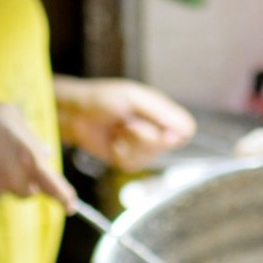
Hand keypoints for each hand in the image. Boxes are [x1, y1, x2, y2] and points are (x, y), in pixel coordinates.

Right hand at [0, 100, 75, 208]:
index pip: (53, 186)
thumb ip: (32, 137)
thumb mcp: (9, 115)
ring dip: (2, 175)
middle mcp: (13, 179)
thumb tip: (47, 153)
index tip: (71, 206)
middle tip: (7, 156)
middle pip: (28, 189)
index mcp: (28, 159)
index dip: (64, 197)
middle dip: (24, 178)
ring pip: (6, 187)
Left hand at [54, 77, 195, 171]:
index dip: (174, 133)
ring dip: (130, 144)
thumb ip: (160, 112)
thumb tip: (187, 129)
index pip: (186, 129)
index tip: (159, 129)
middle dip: (144, 136)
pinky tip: (113, 142)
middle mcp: (157, 131)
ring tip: (118, 130)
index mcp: (162, 112)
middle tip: (126, 123)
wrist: (75, 114)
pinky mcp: (129, 161)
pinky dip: (120, 154)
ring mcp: (143, 148)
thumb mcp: (133, 97)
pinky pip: (133, 165)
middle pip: (168, 146)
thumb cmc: (102, 99)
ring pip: (150, 157)